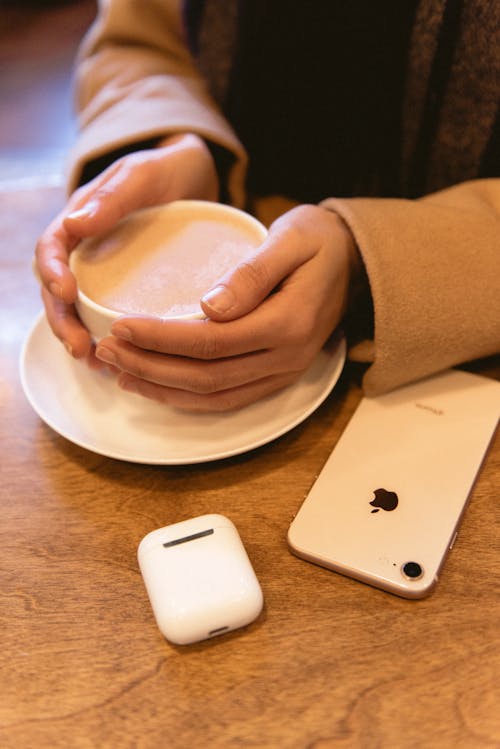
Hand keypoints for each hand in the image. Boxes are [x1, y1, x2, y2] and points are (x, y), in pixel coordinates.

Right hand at [34, 133, 218, 358]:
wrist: (196, 176)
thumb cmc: (168, 169)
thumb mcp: (144, 174)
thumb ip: (114, 196)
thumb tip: (76, 223)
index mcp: (81, 218)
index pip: (52, 247)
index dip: (52, 273)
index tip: (66, 294)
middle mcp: (86, 249)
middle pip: (58, 289)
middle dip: (63, 321)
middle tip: (80, 348)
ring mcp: (104, 270)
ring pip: (80, 309)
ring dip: (82, 337)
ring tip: (97, 364)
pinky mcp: (126, 287)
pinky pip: (108, 315)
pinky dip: (111, 339)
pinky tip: (123, 362)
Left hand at [94, 205, 361, 411]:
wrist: (355, 262)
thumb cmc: (319, 242)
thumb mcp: (290, 240)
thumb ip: (253, 274)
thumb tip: (209, 306)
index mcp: (288, 323)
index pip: (212, 341)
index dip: (161, 338)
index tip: (121, 326)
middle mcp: (286, 358)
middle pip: (206, 375)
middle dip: (151, 366)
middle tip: (108, 349)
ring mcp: (283, 372)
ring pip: (213, 395)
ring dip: (163, 388)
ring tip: (120, 371)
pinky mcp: (277, 376)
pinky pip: (228, 399)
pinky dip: (188, 399)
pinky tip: (157, 387)